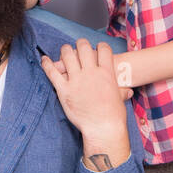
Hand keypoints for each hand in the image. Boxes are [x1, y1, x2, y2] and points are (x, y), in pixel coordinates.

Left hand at [39, 39, 131, 169]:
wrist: (103, 128)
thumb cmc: (113, 116)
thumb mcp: (120, 99)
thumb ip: (122, 92)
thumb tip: (128, 92)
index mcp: (106, 73)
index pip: (103, 49)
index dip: (100, 46)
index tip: (97, 48)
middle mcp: (91, 73)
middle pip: (84, 47)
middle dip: (81, 44)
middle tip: (79, 48)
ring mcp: (76, 80)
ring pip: (67, 55)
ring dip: (65, 50)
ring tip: (65, 51)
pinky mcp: (64, 90)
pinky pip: (52, 72)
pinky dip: (47, 64)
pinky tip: (44, 59)